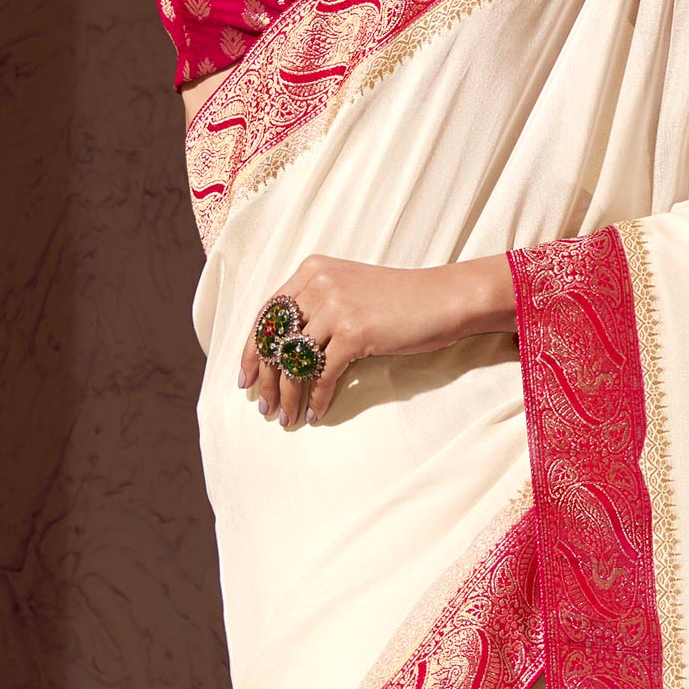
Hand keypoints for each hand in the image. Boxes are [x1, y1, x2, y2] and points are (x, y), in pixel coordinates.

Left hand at [238, 254, 517, 427]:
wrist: (444, 298)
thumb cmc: (400, 300)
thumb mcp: (350, 290)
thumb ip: (316, 307)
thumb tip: (283, 351)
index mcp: (311, 270)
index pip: (266, 315)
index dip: (251, 350)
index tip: (245, 378)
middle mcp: (318, 284)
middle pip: (275, 341)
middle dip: (266, 380)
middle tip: (263, 407)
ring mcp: (336, 307)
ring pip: (295, 362)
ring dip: (288, 396)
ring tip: (286, 418)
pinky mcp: (355, 332)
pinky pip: (323, 374)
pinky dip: (317, 399)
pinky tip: (316, 415)